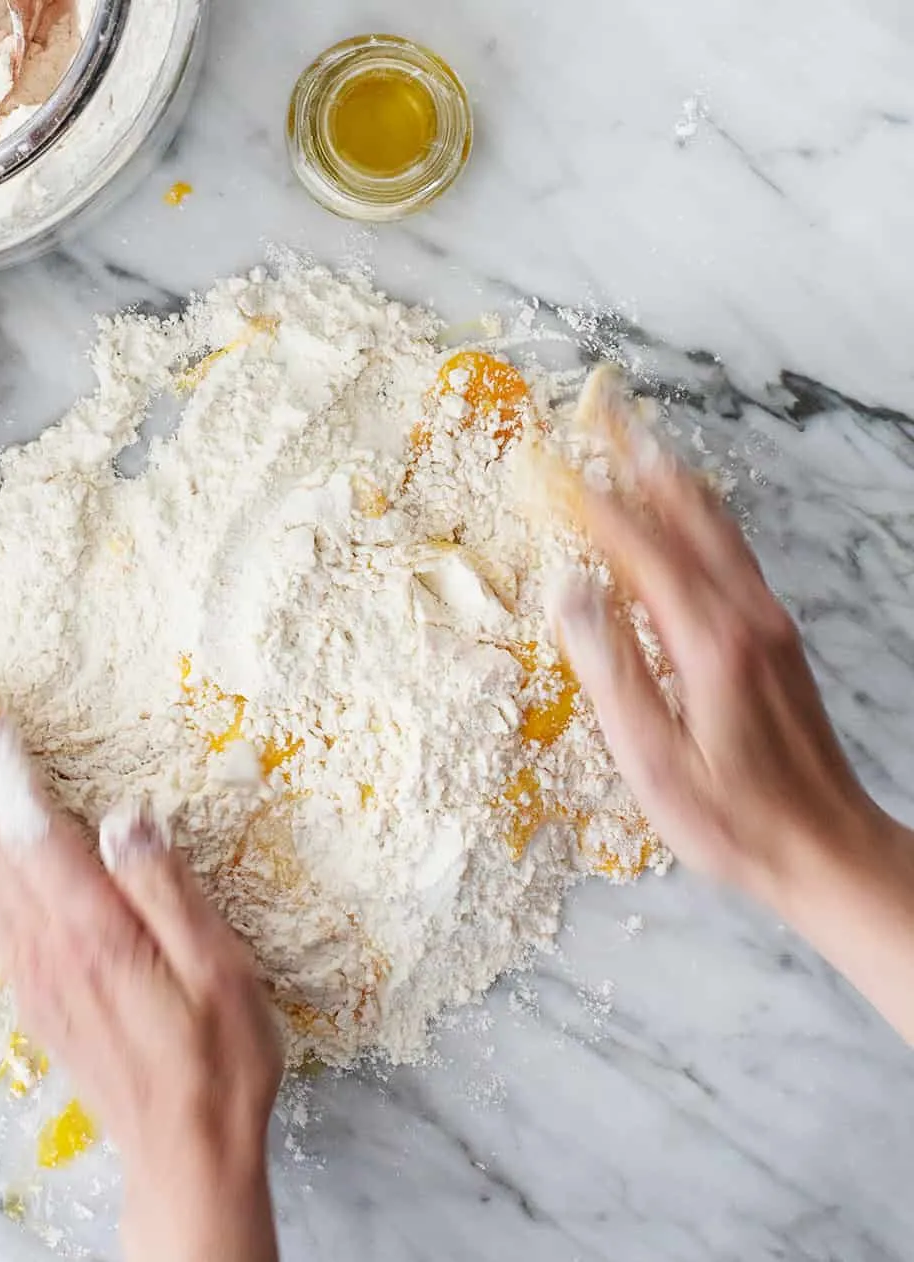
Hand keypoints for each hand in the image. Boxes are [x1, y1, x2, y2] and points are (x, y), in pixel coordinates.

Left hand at [0, 698, 282, 1261]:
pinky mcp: (37, 998)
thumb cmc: (218, 1056)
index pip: (34, 831)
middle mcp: (50, 949)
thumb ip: (165, 887)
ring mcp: (36, 977)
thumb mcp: (218, 966)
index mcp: (95, 931)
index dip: (4, 769)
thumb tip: (125, 817)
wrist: (186, 1150)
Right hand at [549, 368, 913, 1044]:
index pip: (639, 547)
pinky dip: (703, 517)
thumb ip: (611, 671)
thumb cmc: (732, 818)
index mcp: (707, 640)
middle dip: (641, 459)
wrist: (827, 848)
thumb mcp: (654, 760)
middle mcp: (744, 615)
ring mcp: (768, 622)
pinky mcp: (777, 638)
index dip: (593, 500)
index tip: (554, 459)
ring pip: (717, 528)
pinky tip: (692, 514)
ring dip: (674, 479)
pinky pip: (734, 553)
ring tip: (641, 442)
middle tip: (605, 410)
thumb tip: (571, 592)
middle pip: (686, 515)